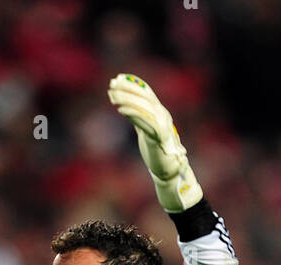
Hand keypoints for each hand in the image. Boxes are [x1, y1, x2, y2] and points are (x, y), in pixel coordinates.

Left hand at [107, 73, 202, 212]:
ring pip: (143, 106)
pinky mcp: (158, 136)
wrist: (168, 171)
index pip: (146, 91)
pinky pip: (143, 120)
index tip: (118, 78)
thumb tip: (126, 106)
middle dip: (127, 88)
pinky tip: (120, 109)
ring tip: (112, 95)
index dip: (132, 83)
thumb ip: (139, 117)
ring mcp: (162, 124)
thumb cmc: (156, 152)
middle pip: (143, 95)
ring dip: (126, 98)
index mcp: (160, 112)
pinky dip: (132, 113)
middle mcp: (162, 115)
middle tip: (111, 84)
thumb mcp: (146, 130)